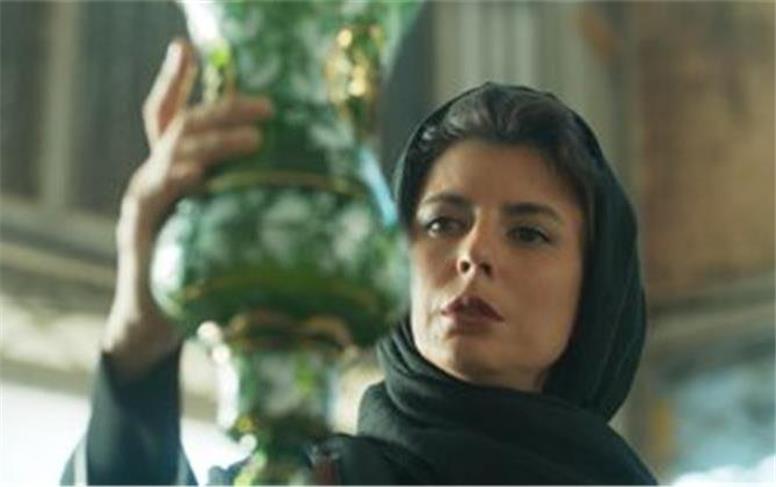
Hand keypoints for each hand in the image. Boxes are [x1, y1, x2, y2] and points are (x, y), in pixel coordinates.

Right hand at [102, 39, 273, 378]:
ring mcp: (143, 199)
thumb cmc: (199, 267)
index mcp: (174, 171)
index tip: (187, 47)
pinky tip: (199, 174)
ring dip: (215, 141)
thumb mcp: (221, 224)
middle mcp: (154, 176)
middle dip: (223, 108)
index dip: (175, 80)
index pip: (169, 115)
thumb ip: (243, 199)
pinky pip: (158, 196)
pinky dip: (178, 181)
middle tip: (266, 106)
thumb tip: (305, 185)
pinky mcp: (139, 228)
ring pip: (174, 153)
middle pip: (182, 126)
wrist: (156, 318)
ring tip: (254, 138)